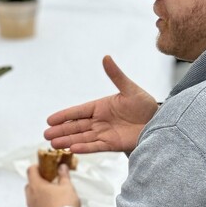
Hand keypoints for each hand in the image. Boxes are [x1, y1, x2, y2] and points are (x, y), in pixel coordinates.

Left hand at [24, 164, 80, 206]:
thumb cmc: (64, 204)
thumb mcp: (67, 186)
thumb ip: (63, 175)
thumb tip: (62, 167)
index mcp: (36, 185)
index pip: (30, 170)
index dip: (37, 167)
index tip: (44, 167)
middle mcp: (31, 196)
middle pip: (29, 183)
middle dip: (37, 180)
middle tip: (48, 179)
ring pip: (31, 195)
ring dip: (38, 192)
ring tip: (50, 192)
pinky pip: (34, 205)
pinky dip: (39, 202)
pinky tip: (50, 203)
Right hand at [44, 55, 158, 155]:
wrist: (159, 123)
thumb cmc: (145, 105)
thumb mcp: (130, 89)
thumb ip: (116, 75)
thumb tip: (106, 57)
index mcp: (100, 107)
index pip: (78, 111)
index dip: (64, 116)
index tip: (50, 120)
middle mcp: (99, 121)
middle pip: (76, 126)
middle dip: (61, 131)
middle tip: (46, 135)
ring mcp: (104, 133)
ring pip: (82, 138)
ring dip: (68, 141)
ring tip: (53, 145)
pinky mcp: (112, 144)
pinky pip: (95, 146)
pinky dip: (84, 148)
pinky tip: (72, 149)